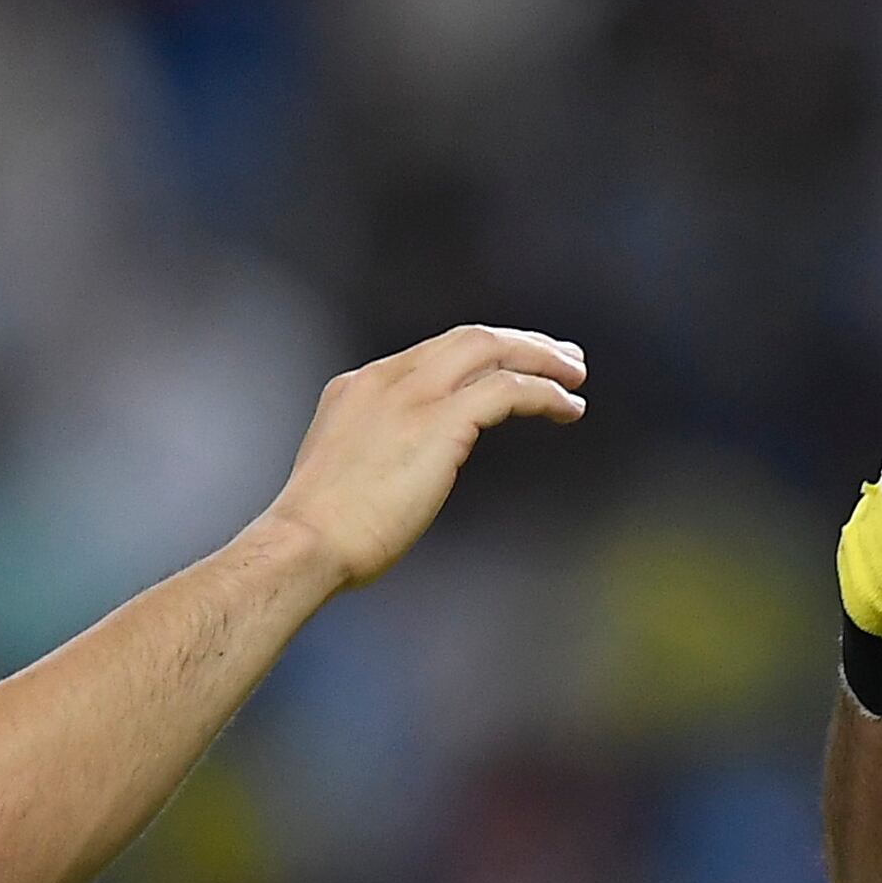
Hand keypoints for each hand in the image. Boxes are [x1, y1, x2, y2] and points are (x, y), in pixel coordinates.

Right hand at [252, 326, 588, 589]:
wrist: (305, 544)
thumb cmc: (318, 537)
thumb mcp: (345, 481)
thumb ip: (376, 463)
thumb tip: (400, 484)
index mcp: (358, 388)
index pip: (432, 355)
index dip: (480, 357)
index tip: (511, 369)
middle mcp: (385, 379)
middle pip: (467, 338)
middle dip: (520, 343)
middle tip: (563, 360)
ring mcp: (411, 395)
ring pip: (491, 349)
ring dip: (540, 358)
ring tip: (576, 378)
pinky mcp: (440, 421)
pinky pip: (507, 388)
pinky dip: (543, 392)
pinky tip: (568, 409)